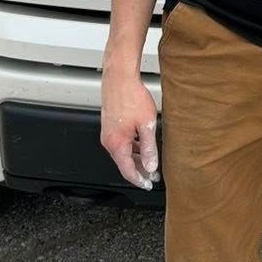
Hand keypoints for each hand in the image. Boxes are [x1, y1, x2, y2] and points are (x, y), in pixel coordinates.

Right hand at [100, 57, 159, 189]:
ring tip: (150, 161)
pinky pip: (121, 142)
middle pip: (124, 163)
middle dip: (139, 170)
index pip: (127, 171)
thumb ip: (148, 148)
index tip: (148, 184)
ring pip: (123, 152)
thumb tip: (150, 166)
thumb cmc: (131, 97)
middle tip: (153, 174)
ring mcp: (108, 132)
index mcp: (116, 144)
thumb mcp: (146, 124)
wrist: (119, 77)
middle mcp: (109, 141)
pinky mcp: (110, 125)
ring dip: (136, 158)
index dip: (139, 180)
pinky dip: (131, 147)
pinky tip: (142, 145)